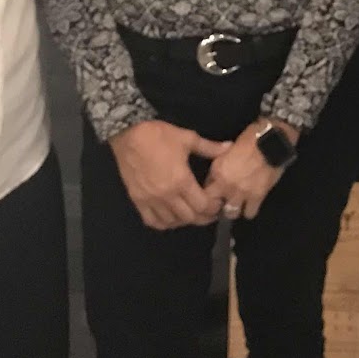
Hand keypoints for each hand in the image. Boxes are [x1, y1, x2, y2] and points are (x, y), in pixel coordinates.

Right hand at [108, 119, 230, 228]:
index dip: (213, 208)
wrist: (129, 134)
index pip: (202, 205)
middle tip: (209, 211)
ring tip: (191, 212)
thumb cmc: (159, 135)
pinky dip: (164, 223)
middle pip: (189, 217)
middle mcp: (167, 195)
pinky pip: (152, 221)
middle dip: (203, 216)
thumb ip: (209, 147)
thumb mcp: (188, 138)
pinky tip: (171, 216)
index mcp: (181, 181)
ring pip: (171, 222)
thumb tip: (229, 147)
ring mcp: (150, 200)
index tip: (218, 203)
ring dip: (184, 220)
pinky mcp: (138, 200)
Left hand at [204, 118, 298, 220]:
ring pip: (231, 213)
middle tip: (224, 202)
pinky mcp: (257, 197)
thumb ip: (222, 163)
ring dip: (234, 209)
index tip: (215, 191)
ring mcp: (241, 193)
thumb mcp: (229, 148)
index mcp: (217, 170)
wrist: (273, 140)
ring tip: (238, 204)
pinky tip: (252, 204)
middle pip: (214, 206)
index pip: (205, 189)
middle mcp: (225, 184)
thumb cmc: (252, 138)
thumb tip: (219, 173)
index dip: (211, 190)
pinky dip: (250, 210)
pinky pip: (249, 213)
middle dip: (219, 205)